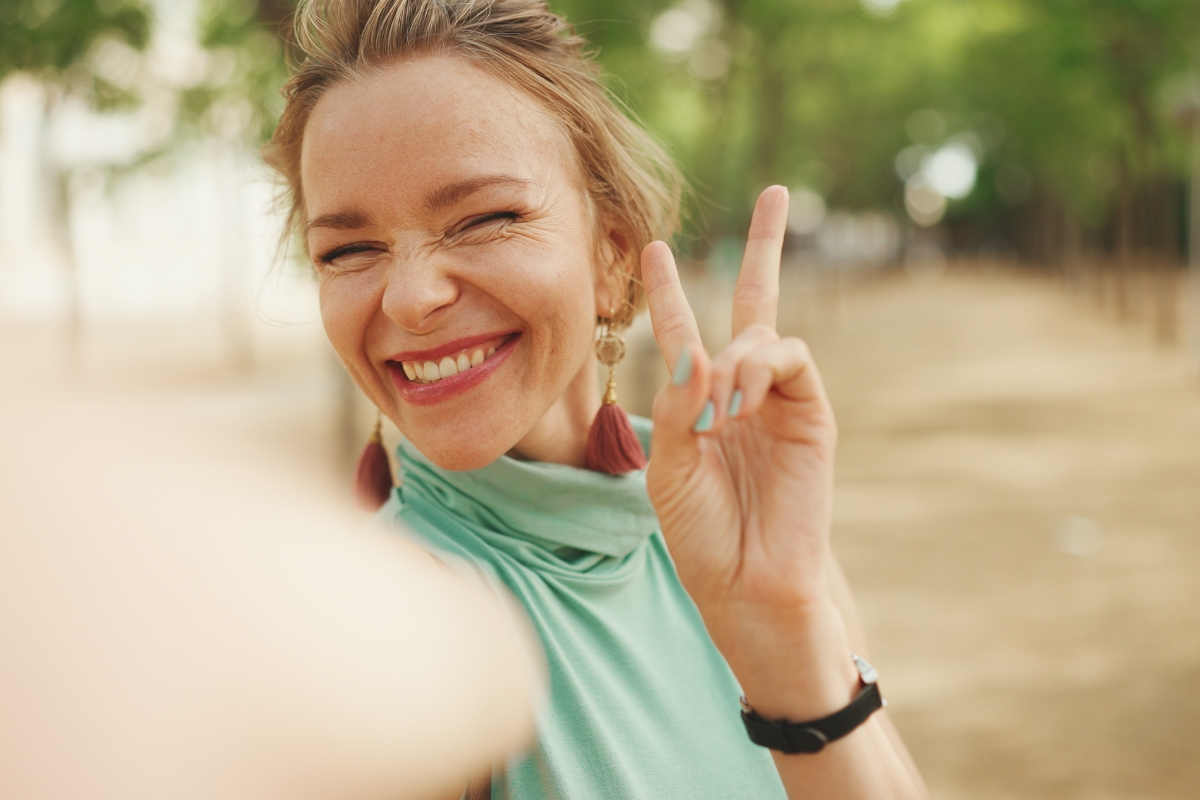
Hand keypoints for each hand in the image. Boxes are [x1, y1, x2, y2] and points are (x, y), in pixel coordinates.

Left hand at [642, 186, 837, 649]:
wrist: (747, 579)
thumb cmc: (701, 530)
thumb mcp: (670, 465)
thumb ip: (680, 404)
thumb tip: (699, 352)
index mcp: (700, 400)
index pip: (687, 330)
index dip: (671, 290)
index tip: (652, 247)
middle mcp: (742, 390)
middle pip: (755, 301)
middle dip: (765, 247)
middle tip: (777, 192)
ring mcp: (781, 400)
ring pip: (765, 335)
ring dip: (738, 359)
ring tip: (723, 409)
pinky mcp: (812, 415)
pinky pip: (790, 361)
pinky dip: (761, 368)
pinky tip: (740, 401)